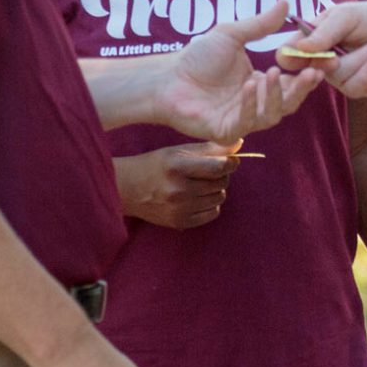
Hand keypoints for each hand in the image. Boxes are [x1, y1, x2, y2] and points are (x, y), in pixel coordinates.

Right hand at [116, 143, 239, 230]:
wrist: (128, 189)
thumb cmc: (155, 165)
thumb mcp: (178, 151)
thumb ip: (209, 148)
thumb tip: (239, 144)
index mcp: (177, 167)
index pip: (219, 166)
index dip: (230, 162)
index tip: (230, 160)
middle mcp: (178, 190)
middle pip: (222, 182)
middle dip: (222, 175)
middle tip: (210, 171)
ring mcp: (179, 209)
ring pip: (219, 198)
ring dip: (216, 189)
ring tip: (202, 184)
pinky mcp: (180, 222)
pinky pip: (212, 214)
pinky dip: (210, 205)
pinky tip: (198, 198)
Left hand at [159, 2, 324, 142]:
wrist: (167, 76)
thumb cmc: (197, 58)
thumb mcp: (232, 35)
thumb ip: (261, 24)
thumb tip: (286, 2)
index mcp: (261, 84)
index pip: (292, 84)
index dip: (308, 76)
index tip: (321, 63)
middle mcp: (256, 104)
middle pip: (288, 103)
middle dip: (302, 89)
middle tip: (312, 73)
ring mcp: (242, 119)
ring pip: (271, 115)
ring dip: (276, 95)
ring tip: (274, 74)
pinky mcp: (226, 131)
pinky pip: (246, 122)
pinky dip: (251, 105)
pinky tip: (250, 85)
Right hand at [281, 0, 366, 97]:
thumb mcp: (346, 16)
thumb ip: (324, 31)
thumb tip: (300, 47)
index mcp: (312, 39)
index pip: (288, 53)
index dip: (287, 56)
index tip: (295, 54)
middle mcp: (321, 60)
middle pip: (308, 70)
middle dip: (324, 62)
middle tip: (335, 56)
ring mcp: (338, 76)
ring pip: (336, 76)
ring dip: (359, 60)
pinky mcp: (357, 87)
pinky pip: (353, 87)